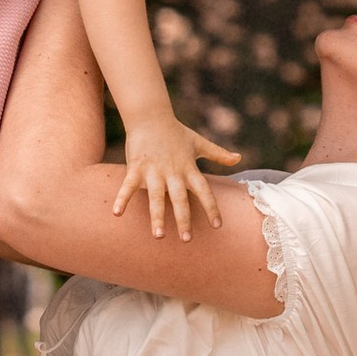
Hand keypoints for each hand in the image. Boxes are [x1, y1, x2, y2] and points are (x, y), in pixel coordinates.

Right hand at [111, 109, 240, 240]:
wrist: (151, 116)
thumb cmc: (176, 132)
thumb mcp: (199, 143)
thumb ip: (219, 154)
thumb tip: (239, 158)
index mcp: (188, 168)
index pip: (203, 191)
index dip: (211, 207)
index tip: (218, 225)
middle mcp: (173, 172)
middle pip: (180, 198)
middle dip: (183, 219)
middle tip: (187, 239)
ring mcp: (153, 171)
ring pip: (156, 197)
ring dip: (157, 216)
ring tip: (158, 235)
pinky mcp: (136, 167)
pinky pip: (127, 186)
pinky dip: (122, 198)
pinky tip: (117, 213)